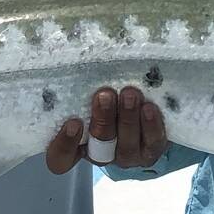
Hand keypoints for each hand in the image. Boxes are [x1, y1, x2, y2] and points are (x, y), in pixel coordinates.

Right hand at [44, 86, 167, 173]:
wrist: (143, 111)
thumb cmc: (107, 96)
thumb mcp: (88, 93)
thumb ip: (80, 87)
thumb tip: (75, 56)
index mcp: (77, 145)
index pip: (61, 157)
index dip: (64, 144)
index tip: (73, 121)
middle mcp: (101, 153)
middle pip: (98, 144)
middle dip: (103, 119)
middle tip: (105, 95)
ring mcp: (127, 155)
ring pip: (126, 144)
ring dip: (127, 118)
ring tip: (130, 94)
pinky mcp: (151, 151)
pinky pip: (152, 142)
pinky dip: (151, 125)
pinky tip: (149, 107)